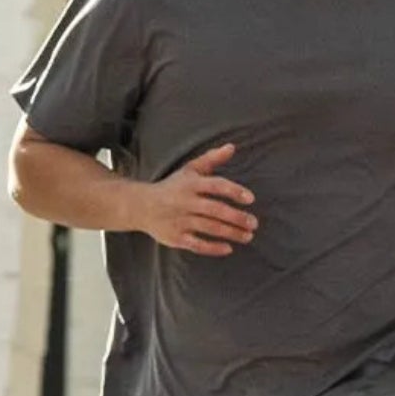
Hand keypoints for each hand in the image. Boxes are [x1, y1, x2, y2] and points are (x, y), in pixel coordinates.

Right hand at [136, 143, 255, 255]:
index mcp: (191, 184)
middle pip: (215, 209)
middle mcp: (185, 202)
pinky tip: (228, 248)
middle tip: (254, 223)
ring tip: (248, 236)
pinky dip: (212, 248)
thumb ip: (212, 159)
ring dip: (230, 233)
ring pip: (209, 228)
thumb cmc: (172, 187)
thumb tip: (232, 147)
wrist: (141, 206)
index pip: (215, 185)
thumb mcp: (190, 170)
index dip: (234, 191)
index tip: (250, 198)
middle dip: (236, 217)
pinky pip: (196, 245)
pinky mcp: (175, 237)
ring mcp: (180, 220)